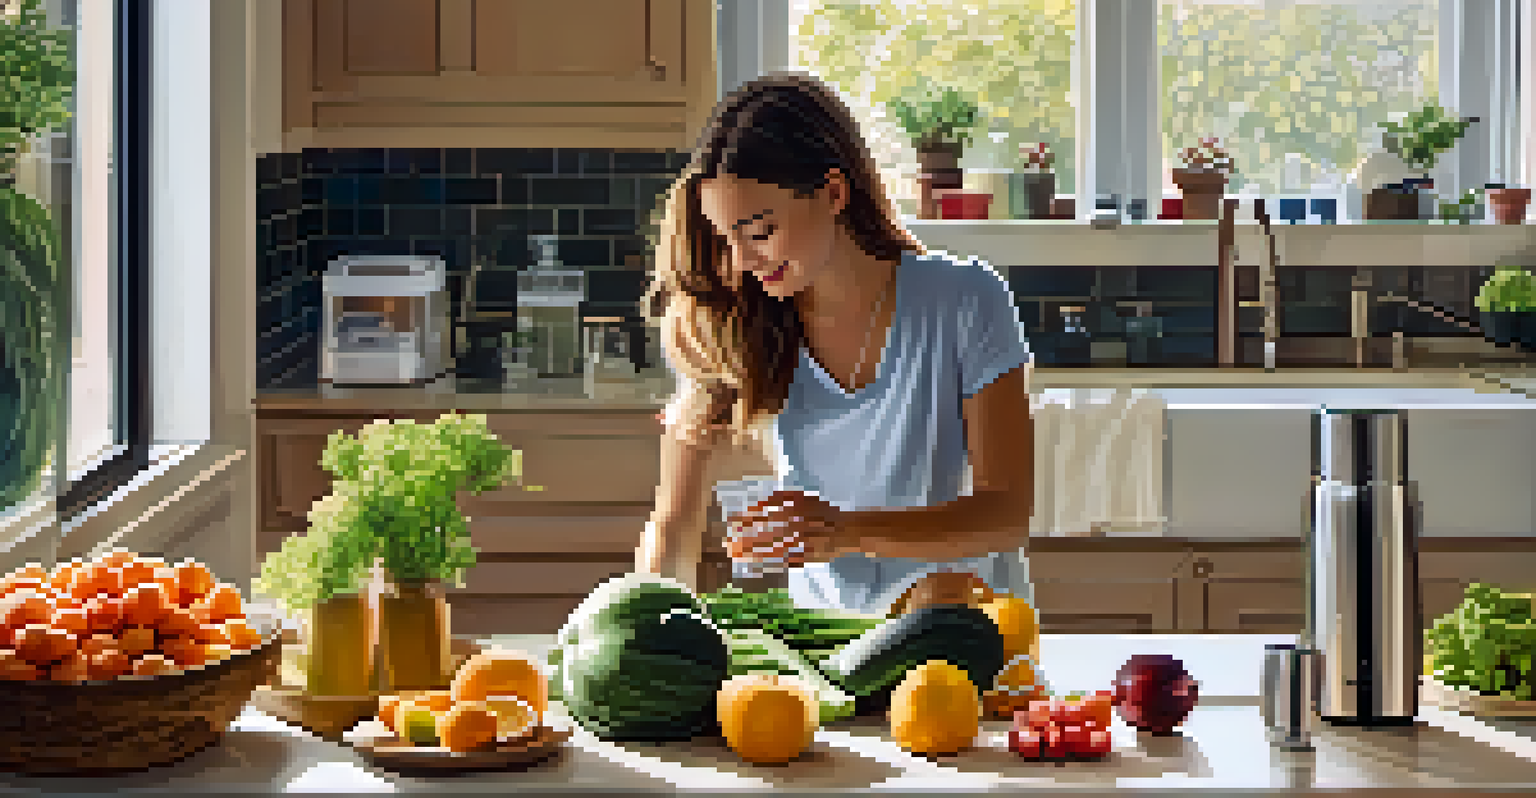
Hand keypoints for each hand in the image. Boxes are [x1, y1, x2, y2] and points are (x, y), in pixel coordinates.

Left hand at [724, 490, 846, 565]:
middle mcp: (798, 528)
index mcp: (797, 511)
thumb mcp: (805, 498)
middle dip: (744, 540)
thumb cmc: (823, 512)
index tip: (732, 522)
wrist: (846, 531)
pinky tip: (753, 565)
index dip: (748, 519)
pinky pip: (782, 562)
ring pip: (772, 551)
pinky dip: (767, 563)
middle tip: (727, 544)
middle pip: (765, 535)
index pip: (766, 515)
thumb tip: (758, 504)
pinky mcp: (805, 558)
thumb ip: (784, 498)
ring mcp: (801, 545)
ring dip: (752, 553)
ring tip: (735, 555)